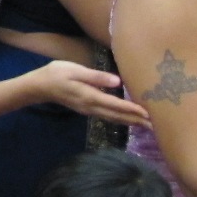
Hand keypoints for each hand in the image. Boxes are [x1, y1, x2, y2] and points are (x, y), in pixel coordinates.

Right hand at [24, 61, 148, 125]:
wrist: (39, 87)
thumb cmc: (56, 74)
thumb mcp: (75, 70)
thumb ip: (96, 76)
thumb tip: (118, 82)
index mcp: (90, 97)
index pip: (116, 105)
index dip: (133, 110)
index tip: (149, 114)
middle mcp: (92, 107)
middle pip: (118, 116)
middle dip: (137, 120)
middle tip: (156, 125)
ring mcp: (89, 110)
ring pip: (114, 118)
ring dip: (131, 121)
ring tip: (146, 124)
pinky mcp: (88, 109)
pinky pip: (109, 116)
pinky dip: (121, 118)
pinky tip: (128, 118)